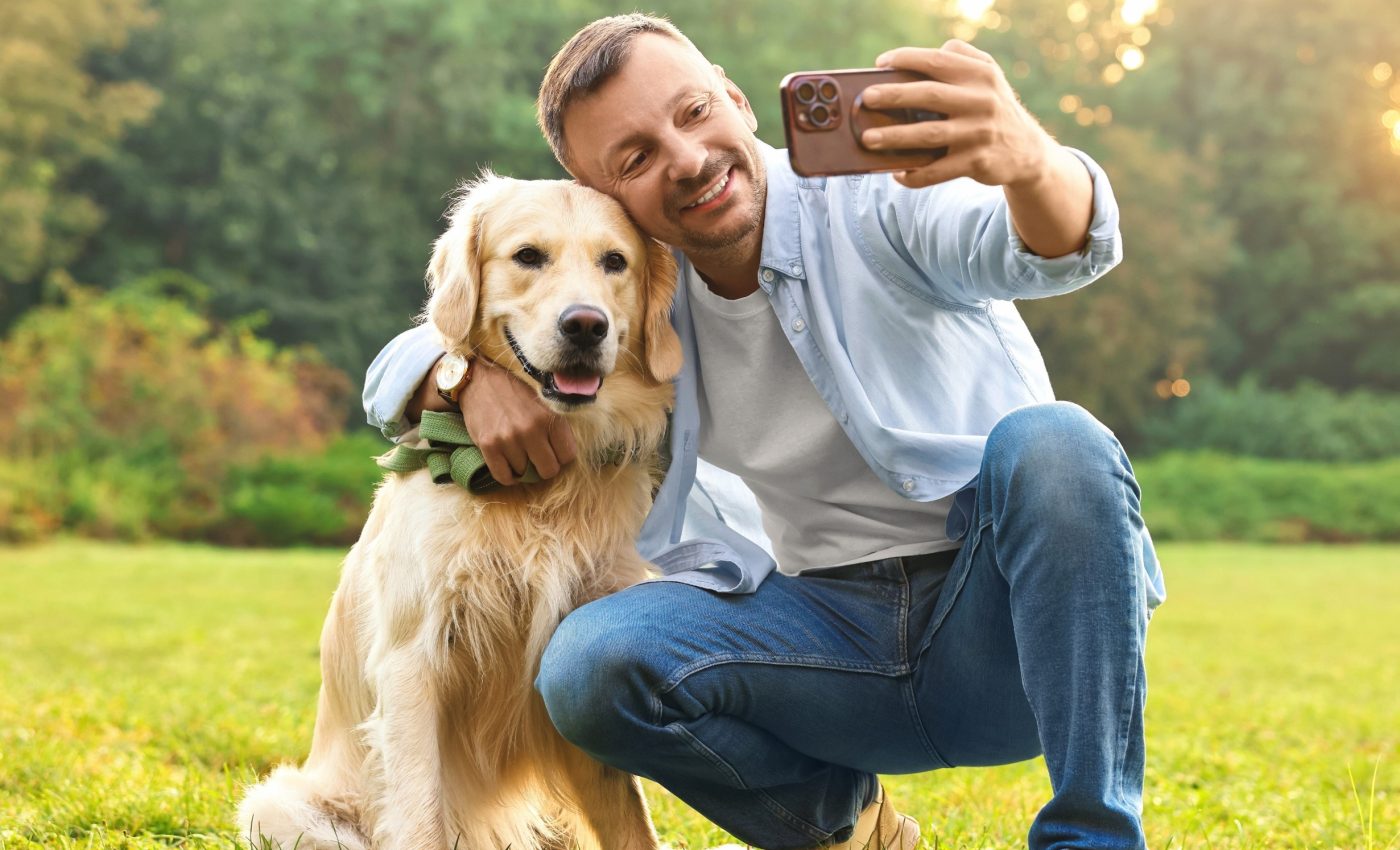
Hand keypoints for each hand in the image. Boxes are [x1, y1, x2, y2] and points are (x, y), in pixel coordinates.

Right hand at [459, 359, 576, 485]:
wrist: (480, 382)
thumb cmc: (515, 394)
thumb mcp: (543, 404)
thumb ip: (555, 427)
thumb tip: (564, 458)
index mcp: (549, 418)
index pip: (568, 456)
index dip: (561, 456)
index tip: (552, 451)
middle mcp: (531, 430)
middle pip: (549, 470)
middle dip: (544, 467)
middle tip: (537, 458)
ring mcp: (508, 439)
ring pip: (525, 474)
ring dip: (522, 468)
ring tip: (518, 453)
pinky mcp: (489, 446)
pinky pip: (503, 477)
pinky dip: (507, 476)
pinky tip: (508, 465)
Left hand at [859, 40, 1055, 189]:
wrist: (1027, 151)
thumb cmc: (994, 106)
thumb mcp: (989, 74)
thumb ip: (962, 56)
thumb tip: (923, 55)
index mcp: (980, 74)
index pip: (938, 61)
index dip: (907, 59)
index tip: (881, 63)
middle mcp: (982, 100)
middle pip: (929, 95)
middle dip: (894, 96)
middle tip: (866, 99)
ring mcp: (979, 133)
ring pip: (930, 135)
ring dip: (896, 137)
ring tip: (868, 139)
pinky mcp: (977, 162)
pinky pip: (939, 171)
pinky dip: (916, 175)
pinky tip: (897, 173)